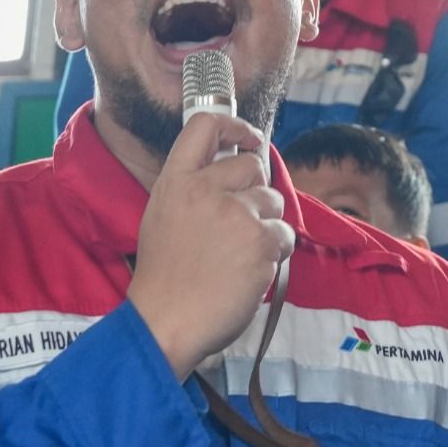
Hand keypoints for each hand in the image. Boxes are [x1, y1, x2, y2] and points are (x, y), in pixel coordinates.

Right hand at [128, 111, 293, 378]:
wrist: (166, 321)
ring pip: (273, 200)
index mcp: (176, 181)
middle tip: (242, 222)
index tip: (248, 139)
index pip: (205, 125)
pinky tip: (251, 269)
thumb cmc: (164, 277)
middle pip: (254, 164)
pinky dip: (275, 251)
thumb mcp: (162, 216)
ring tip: (241, 253)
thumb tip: (230, 172)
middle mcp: (205, 190)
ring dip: (266, 224)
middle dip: (256, 190)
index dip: (234, 125)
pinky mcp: (260, 241)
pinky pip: (285, 233)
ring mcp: (235, 214)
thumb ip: (193, 189)